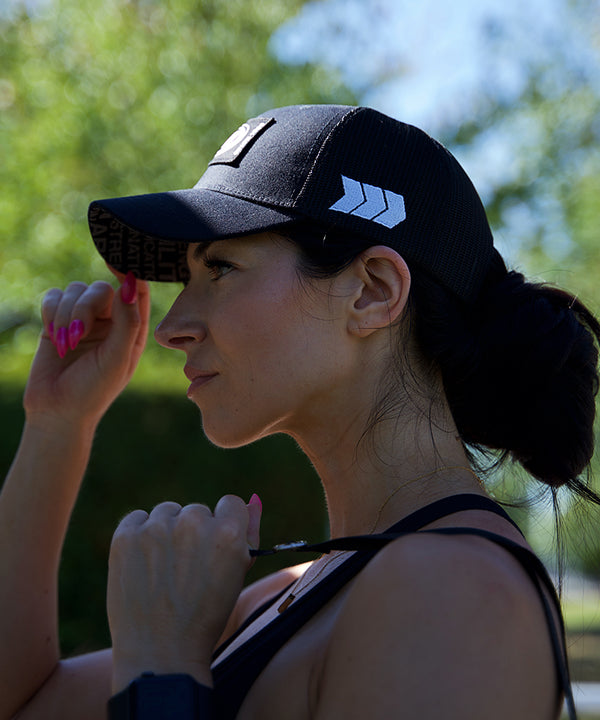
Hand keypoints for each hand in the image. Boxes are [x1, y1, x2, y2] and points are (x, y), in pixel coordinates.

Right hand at [24, 271, 149, 429]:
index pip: (137, 291)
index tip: (117, 265)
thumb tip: (130, 284)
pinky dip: (51, 313)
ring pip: (75, 290)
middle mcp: (110, 320)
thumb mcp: (117, 357)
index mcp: (132, 329)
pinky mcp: (57, 320)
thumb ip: (127, 321)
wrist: (57, 410)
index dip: (130, 273)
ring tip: (66, 344)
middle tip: (78, 334)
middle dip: (86, 307)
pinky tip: (54, 337)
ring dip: (66, 314)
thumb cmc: (95, 389)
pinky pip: (54, 297)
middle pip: (101, 288)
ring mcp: (83, 319)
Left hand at [107, 495, 261, 690]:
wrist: (160, 653)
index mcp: (228, 533)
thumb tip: (253, 499)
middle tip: (187, 569)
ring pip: (167, 512)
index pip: (231, 503)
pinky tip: (144, 563)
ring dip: (167, 532)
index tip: (214, 546)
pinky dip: (140, 534)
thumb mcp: (237, 576)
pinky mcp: (126, 535)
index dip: (225, 525)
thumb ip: (249, 534)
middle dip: (194, 533)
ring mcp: (157, 528)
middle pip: (197, 510)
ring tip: (164, 570)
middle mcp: (194, 524)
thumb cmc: (205, 617)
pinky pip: (137, 518)